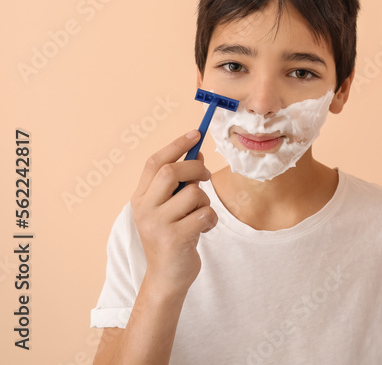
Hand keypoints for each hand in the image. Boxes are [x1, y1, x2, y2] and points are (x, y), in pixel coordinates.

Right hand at [130, 131, 216, 294]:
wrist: (167, 277)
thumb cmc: (172, 237)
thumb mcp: (169, 208)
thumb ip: (178, 184)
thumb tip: (197, 154)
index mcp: (140, 198)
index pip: (155, 163)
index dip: (176, 145)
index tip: (195, 133)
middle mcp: (144, 209)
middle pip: (172, 172)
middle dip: (196, 169)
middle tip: (206, 176)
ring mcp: (157, 224)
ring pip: (194, 194)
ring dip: (205, 201)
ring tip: (199, 216)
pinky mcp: (174, 238)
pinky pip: (205, 214)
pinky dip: (211, 220)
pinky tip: (203, 230)